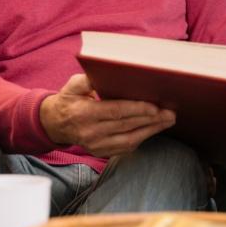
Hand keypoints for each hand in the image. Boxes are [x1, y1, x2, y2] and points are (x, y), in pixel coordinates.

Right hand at [39, 74, 176, 156]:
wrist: (55, 124)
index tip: (155, 107)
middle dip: (151, 120)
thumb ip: (86, 80)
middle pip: (127, 126)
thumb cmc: (69, 100)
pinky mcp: (101, 152)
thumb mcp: (72, 86)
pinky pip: (126, 147)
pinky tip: (154, 129)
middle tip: (170, 113)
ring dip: (151, 130)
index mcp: (84, 114)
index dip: (137, 109)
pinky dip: (142, 137)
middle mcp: (91, 133)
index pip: (115, 112)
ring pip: (130, 139)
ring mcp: (96, 145)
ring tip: (168, 121)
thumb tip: (102, 73)